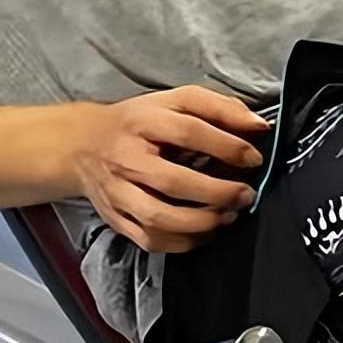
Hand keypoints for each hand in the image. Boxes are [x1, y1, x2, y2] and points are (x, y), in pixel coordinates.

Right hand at [68, 85, 270, 253]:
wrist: (82, 146)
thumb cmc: (138, 121)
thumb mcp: (174, 100)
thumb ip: (218, 107)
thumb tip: (259, 126)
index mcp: (144, 121)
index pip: (188, 131)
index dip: (226, 146)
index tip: (253, 158)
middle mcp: (128, 157)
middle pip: (173, 181)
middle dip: (218, 192)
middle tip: (245, 195)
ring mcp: (119, 193)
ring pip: (160, 217)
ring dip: (202, 222)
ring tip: (229, 216)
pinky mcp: (116, 219)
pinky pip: (151, 240)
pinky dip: (184, 242)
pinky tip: (206, 232)